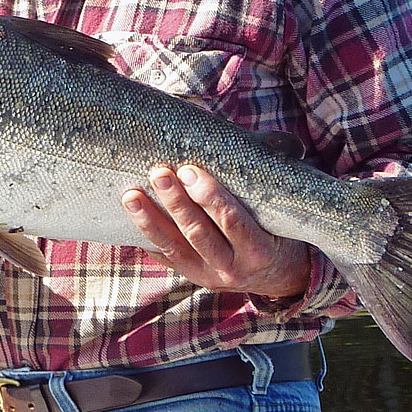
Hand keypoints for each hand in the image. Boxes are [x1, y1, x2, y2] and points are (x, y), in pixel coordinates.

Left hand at [122, 165, 310, 299]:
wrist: (280, 276)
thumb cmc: (279, 230)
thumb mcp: (281, 210)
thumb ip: (266, 175)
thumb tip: (265, 135)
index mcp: (260, 250)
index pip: (231, 221)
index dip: (209, 196)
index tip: (189, 170)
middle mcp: (234, 268)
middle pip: (198, 233)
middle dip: (176, 202)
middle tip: (159, 173)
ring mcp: (209, 276)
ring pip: (174, 247)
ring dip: (150, 220)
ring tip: (131, 196)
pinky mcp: (192, 277)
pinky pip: (165, 258)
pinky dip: (146, 238)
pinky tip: (130, 218)